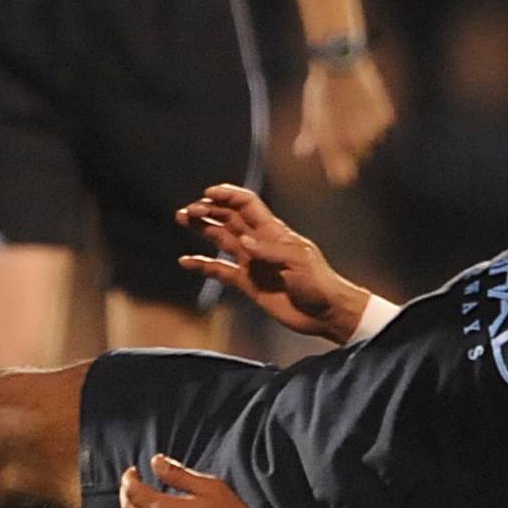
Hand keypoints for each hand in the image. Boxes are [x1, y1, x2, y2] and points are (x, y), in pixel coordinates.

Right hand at [175, 182, 365, 341]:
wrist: (325, 313)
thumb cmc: (318, 283)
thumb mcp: (299, 262)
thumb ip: (269, 250)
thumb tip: (242, 241)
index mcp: (272, 232)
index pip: (246, 204)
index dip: (227, 195)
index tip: (208, 194)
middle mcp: (258, 242)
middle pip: (228, 217)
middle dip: (208, 210)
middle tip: (187, 211)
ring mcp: (252, 262)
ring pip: (221, 238)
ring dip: (202, 228)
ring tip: (182, 219)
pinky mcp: (247, 283)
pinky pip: (220, 270)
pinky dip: (203, 265)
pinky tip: (186, 261)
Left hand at [295, 56, 394, 186]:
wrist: (339, 60)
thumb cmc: (321, 86)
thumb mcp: (311, 111)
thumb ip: (309, 135)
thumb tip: (301, 153)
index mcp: (332, 144)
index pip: (342, 174)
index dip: (341, 172)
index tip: (341, 173)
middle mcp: (352, 142)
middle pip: (358, 156)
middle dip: (351, 147)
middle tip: (344, 125)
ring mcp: (371, 131)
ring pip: (370, 142)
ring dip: (364, 134)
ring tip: (352, 110)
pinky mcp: (384, 119)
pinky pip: (381, 128)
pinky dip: (374, 121)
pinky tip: (363, 104)